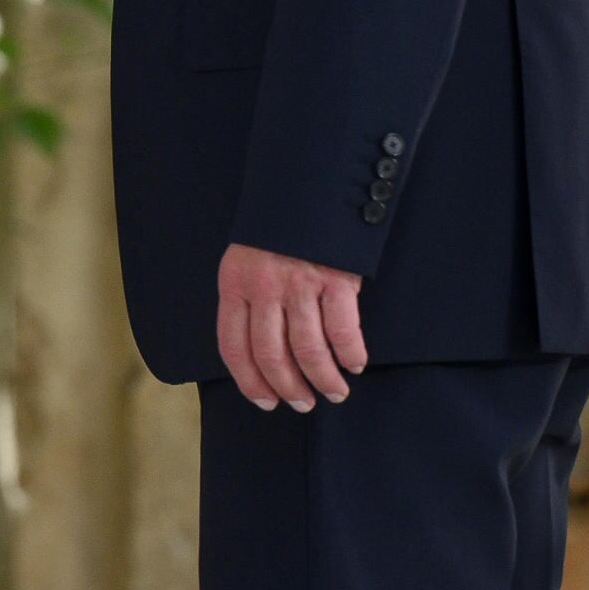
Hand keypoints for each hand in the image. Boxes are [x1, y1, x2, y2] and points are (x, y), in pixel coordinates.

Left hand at [214, 242, 364, 409]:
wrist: (307, 186)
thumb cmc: (277, 231)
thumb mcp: (246, 261)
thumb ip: (248, 300)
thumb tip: (259, 354)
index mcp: (234, 284)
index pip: (234, 347)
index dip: (249, 382)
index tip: (265, 402)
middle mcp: (263, 288)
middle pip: (271, 355)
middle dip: (288, 388)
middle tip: (303, 404)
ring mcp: (299, 283)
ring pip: (307, 349)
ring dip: (323, 379)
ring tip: (334, 392)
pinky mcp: (334, 278)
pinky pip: (342, 330)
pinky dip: (350, 353)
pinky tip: (355, 363)